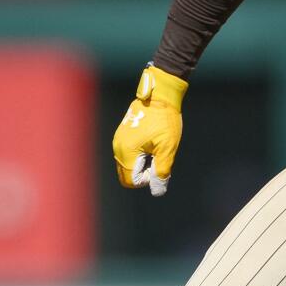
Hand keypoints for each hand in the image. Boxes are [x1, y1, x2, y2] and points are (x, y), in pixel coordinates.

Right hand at [111, 64, 187, 195]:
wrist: (160, 95)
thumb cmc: (165, 120)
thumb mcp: (167, 148)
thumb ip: (161, 171)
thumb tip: (157, 191)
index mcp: (126, 152)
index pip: (131, 181)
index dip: (147, 179)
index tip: (158, 163)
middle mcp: (117, 147)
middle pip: (126, 175)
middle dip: (143, 172)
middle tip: (157, 156)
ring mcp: (118, 139)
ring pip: (127, 164)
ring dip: (142, 163)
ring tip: (155, 147)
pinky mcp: (121, 134)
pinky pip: (127, 154)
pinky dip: (138, 155)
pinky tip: (151, 142)